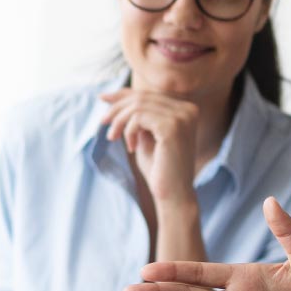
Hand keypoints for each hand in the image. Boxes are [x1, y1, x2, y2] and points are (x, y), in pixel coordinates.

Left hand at [99, 88, 199, 206]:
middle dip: (117, 108)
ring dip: (120, 121)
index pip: (149, 94)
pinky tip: (132, 148)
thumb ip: (136, 117)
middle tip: (103, 123)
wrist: (173, 196)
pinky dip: (128, 130)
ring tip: (114, 138)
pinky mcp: (172, 127)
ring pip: (138, 105)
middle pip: (142, 97)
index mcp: (185, 110)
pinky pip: (138, 117)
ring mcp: (182, 117)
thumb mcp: (144, 136)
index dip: (123, 94)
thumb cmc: (159, 170)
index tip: (102, 97)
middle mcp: (188, 110)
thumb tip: (111, 96)